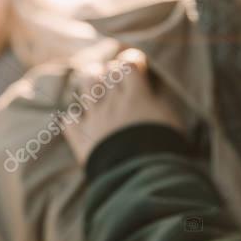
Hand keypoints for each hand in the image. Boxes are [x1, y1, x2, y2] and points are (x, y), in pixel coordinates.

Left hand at [62, 47, 183, 164]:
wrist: (140, 177)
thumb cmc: (163, 147)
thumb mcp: (171, 118)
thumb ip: (161, 97)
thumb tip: (154, 85)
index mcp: (136, 94)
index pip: (128, 63)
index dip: (133, 62)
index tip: (139, 69)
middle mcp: (112, 101)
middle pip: (105, 70)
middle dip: (111, 71)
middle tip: (118, 80)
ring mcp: (94, 118)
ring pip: (84, 84)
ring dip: (91, 82)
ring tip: (97, 90)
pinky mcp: (80, 137)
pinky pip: (69, 119)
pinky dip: (75, 118)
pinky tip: (83, 121)